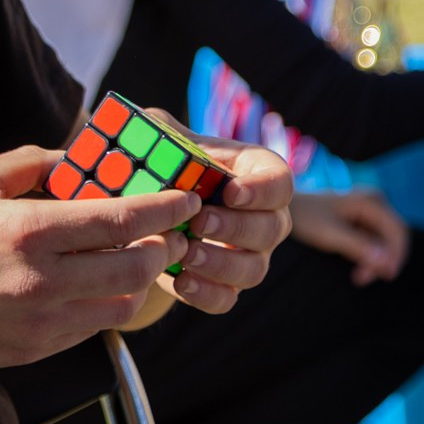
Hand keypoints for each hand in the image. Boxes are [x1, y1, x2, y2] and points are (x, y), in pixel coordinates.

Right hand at [0, 146, 201, 371]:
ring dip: (137, 281)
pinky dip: (103, 305)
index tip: (185, 199)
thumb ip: (33, 163)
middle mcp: (42, 282)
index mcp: (30, 232)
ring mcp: (40, 323)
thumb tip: (78, 159)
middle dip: (161, 247)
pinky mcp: (33, 351)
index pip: (122, 221)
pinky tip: (92, 284)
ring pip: (120, 305)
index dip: (164, 209)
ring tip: (134, 259)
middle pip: (136, 268)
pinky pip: (89, 329)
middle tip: (165, 231)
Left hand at [159, 126, 291, 314]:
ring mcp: (248, 255)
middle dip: (236, 228)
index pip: (280, 181)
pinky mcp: (224, 285)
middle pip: (272, 229)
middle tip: (200, 223)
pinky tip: (181, 281)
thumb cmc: (164, 161)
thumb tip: (142, 124)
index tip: (232, 192)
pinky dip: (206, 294)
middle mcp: (263, 217)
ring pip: (254, 269)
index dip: (263, 190)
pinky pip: (227, 299)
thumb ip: (157, 127)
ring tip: (188, 255)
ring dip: (222, 264)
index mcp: (255, 173)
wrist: (148, 205)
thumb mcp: (160, 136)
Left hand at [291, 188, 408, 285]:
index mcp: (370, 201)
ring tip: (358, 278)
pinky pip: (374, 242)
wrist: (284, 207)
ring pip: (384, 242)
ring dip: (376, 261)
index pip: (398, 231)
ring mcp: (368, 212)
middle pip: (393, 237)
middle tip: (362, 280)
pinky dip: (368, 257)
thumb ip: (359, 247)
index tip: (386, 276)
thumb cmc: (305, 218)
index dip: (396, 255)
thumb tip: (387, 263)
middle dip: (384, 260)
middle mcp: (374, 203)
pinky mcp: (360, 221)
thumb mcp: (331, 235)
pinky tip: (357, 270)